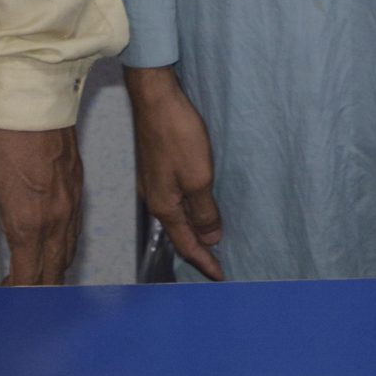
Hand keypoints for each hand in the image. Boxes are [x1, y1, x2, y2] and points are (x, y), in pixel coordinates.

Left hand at [0, 122, 81, 285]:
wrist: (33, 94)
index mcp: (29, 223)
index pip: (29, 278)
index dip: (16, 294)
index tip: (1, 296)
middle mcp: (57, 219)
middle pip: (54, 273)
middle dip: (36, 290)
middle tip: (14, 292)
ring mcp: (72, 202)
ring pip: (68, 253)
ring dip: (51, 269)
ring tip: (29, 272)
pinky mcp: (78, 186)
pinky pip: (75, 229)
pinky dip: (62, 246)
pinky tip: (47, 243)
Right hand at [125, 66, 223, 279]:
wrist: (156, 99)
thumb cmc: (178, 137)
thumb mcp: (199, 178)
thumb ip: (204, 211)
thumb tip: (210, 239)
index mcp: (165, 207)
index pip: (186, 245)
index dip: (204, 262)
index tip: (220, 276)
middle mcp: (156, 199)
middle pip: (179, 233)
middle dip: (197, 250)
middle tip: (216, 263)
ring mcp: (154, 182)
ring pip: (176, 216)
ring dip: (193, 230)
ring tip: (210, 240)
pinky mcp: (157, 167)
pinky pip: (175, 199)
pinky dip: (189, 210)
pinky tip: (197, 207)